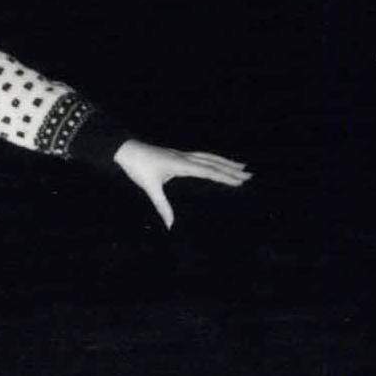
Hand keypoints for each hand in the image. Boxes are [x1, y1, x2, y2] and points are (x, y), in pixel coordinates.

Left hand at [113, 139, 251, 229]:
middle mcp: (184, 157)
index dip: (225, 177)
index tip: (240, 181)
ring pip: (208, 156)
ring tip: (240, 165)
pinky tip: (216, 162)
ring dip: (225, 161)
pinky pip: (201, 155)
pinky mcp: (177, 154)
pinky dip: (213, 158)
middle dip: (231, 169)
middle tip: (250, 174)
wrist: (125, 150)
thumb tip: (170, 225)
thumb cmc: (137, 167)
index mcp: (181, 165)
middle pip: (213, 162)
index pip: (208, 171)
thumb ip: (162, 206)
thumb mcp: (150, 188)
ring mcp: (181, 154)